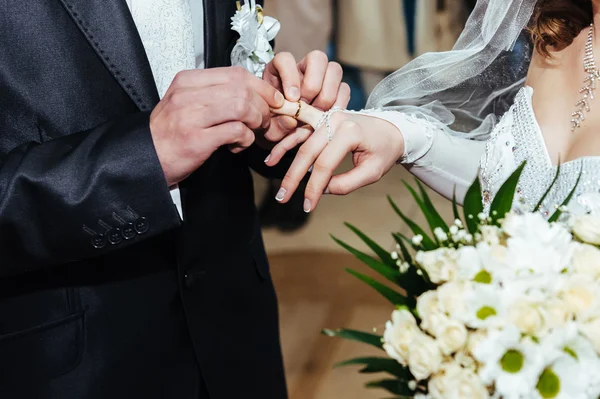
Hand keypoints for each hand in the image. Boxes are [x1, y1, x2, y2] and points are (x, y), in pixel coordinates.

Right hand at [149, 67, 284, 185]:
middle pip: (242, 88)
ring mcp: (191, 116)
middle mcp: (188, 95)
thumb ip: (215, 94)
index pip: (235, 73)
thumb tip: (253, 93)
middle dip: (261, 105)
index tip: (271, 99)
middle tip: (262, 121)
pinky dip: (245, 139)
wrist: (145, 158)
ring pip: (241, 106)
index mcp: (188, 81)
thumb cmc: (170, 134)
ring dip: (254, 121)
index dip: (260, 86)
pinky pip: (235, 131)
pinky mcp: (197, 139)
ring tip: (250, 132)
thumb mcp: (187, 103)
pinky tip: (237, 145)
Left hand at [260, 51, 350, 144]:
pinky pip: (345, 89)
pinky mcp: (337, 90)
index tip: (291, 98)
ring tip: (317, 114)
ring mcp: (323, 77)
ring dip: (327, 95)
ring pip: (335, 70)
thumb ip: (276, 125)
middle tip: (306, 106)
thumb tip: (292, 121)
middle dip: (313, 85)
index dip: (289, 76)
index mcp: (280, 71)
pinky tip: (327, 118)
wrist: (286, 136)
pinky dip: (338, 105)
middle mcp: (303, 68)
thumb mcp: (269, 129)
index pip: (286, 59)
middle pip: (317, 58)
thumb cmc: (275, 126)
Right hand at [268, 101, 404, 212]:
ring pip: (301, 143)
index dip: (314, 188)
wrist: (392, 128)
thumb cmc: (385, 151)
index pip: (325, 164)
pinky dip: (286, 145)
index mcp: (349, 131)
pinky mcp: (322, 120)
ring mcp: (326, 118)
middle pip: (308, 153)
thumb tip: (321, 190)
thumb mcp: (372, 172)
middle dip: (293, 179)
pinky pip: (300, 133)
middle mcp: (335, 120)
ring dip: (285, 163)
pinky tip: (272, 159)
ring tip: (277, 183)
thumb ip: (347, 183)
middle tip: (282, 199)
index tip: (307, 206)